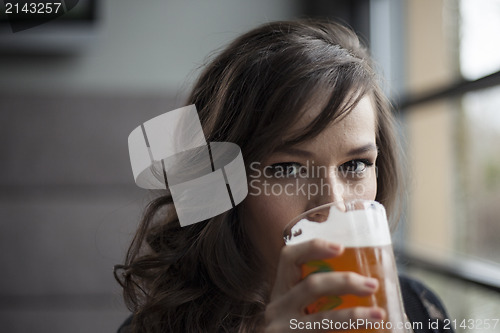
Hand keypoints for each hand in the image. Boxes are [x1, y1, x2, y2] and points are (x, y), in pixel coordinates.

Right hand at [264, 238, 385, 331]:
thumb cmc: (297, 329)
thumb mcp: (298, 311)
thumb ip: (320, 296)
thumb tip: (366, 285)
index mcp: (281, 292)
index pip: (289, 258)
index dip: (313, 248)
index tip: (340, 248)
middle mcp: (277, 308)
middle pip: (311, 285)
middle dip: (345, 282)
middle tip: (371, 285)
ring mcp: (282, 330)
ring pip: (323, 320)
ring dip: (354, 316)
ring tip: (378, 315)